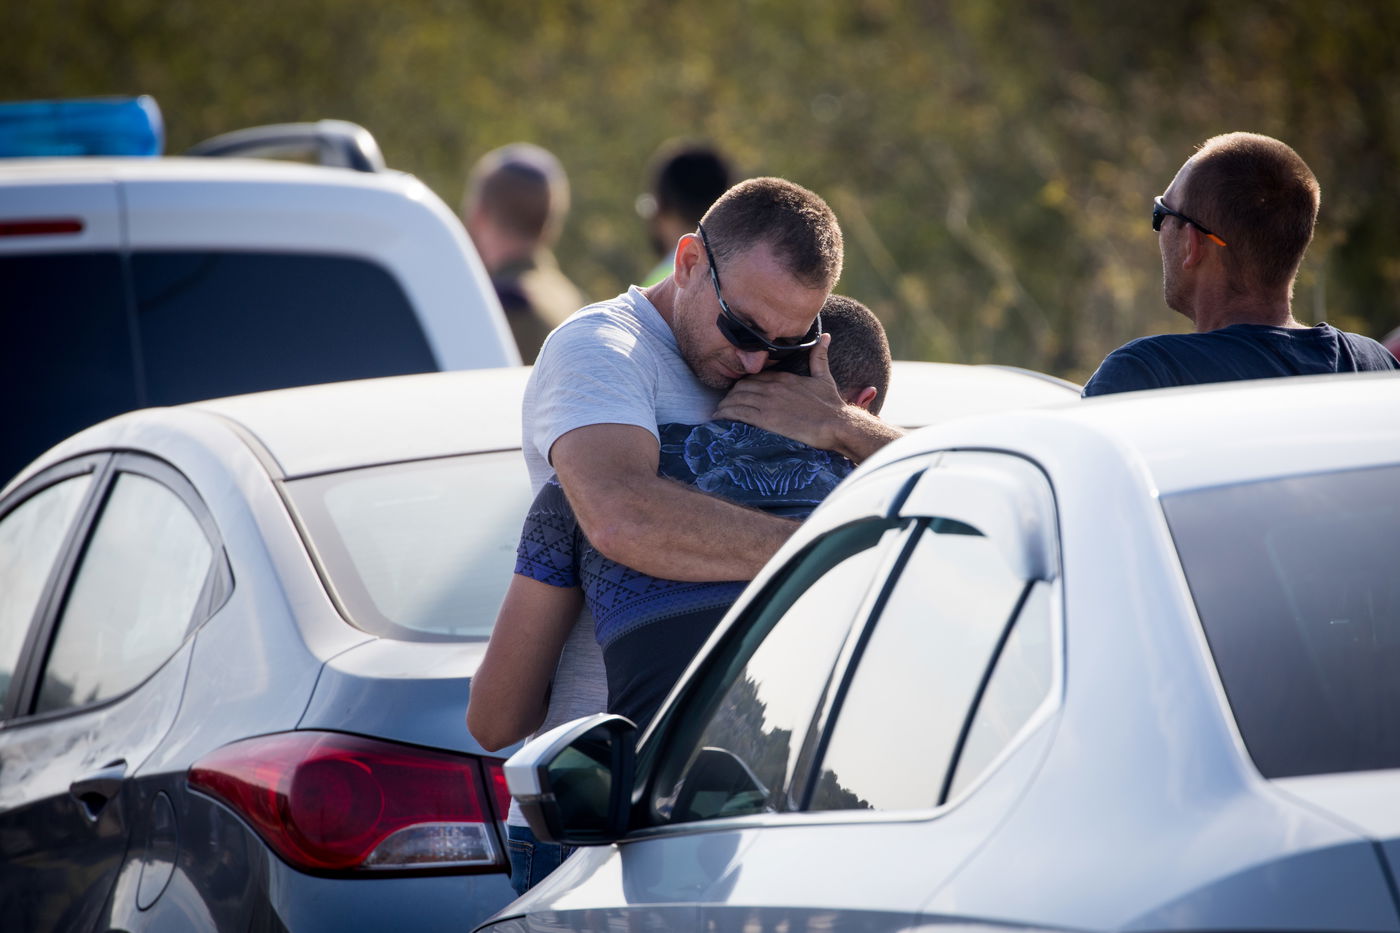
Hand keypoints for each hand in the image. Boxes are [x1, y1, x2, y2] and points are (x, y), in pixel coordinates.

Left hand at [714, 334, 847, 449]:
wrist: (836, 423)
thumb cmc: (831, 404)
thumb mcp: (824, 376)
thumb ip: (820, 357)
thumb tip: (825, 336)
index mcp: (783, 377)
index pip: (754, 377)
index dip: (743, 385)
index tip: (737, 393)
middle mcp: (772, 387)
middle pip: (741, 387)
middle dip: (731, 396)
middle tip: (725, 406)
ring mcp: (768, 402)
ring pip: (737, 399)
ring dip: (725, 407)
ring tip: (719, 414)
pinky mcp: (766, 418)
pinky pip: (739, 413)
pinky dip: (726, 415)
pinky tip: (719, 420)